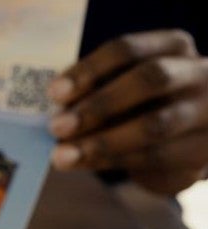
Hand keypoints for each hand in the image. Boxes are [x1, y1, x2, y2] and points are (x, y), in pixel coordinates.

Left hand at [47, 29, 207, 194]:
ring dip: (101, 142)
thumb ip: (97, 90)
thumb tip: (55, 108)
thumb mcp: (122, 87)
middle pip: (150, 80)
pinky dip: (110, 161)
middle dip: (99, 105)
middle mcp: (198, 74)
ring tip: (62, 155)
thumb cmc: (141, 106)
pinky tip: (81, 164)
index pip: (128, 49)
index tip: (53, 93)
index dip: (89, 70)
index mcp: (173, 47)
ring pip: (154, 125)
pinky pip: (153, 157)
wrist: (184, 143)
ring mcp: (206, 114)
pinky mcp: (201, 152)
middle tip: (56, 126)